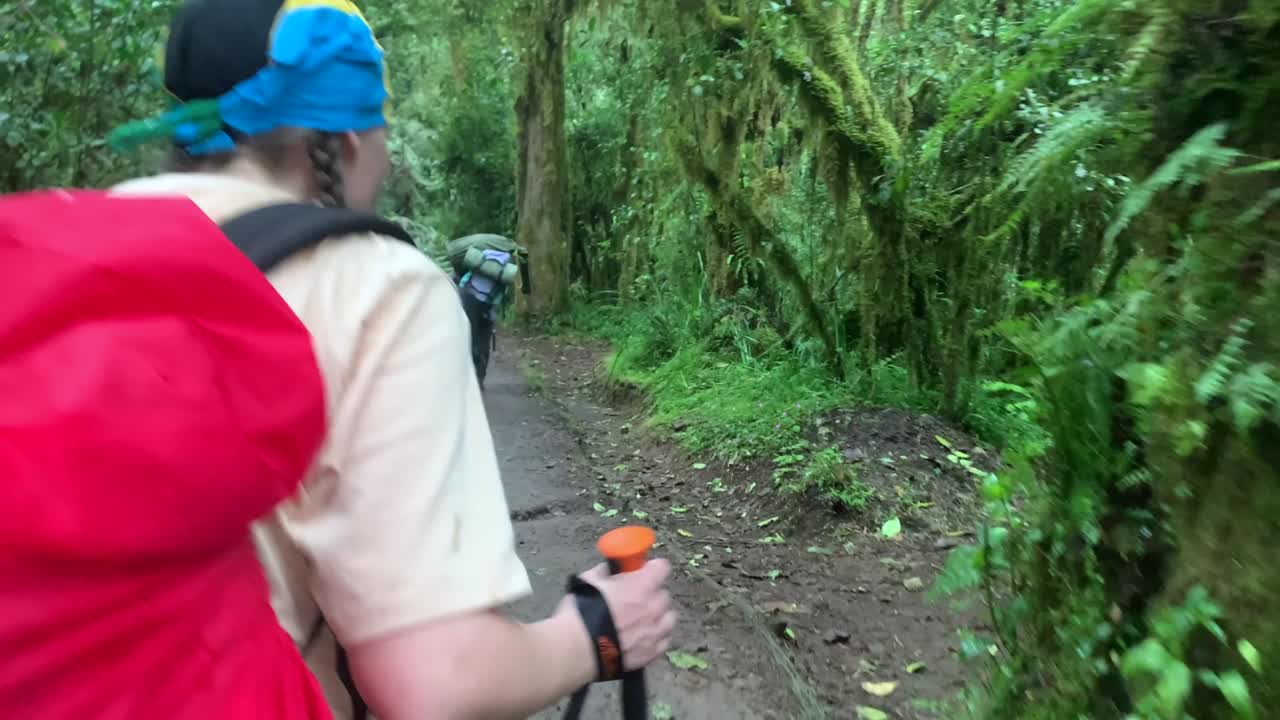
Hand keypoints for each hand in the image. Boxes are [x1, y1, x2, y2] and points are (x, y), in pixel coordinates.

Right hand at [559, 559, 676, 671]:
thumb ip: (606, 572)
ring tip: (641, 621)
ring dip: (658, 616)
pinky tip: (643, 638)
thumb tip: (611, 570)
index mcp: (642, 585)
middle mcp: (654, 607)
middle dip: (650, 594)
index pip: (662, 567)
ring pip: (669, 618)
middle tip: (634, 599)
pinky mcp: (652, 653)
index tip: (642, 572)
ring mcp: (655, 631)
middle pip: (663, 594)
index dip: (651, 568)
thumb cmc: (581, 611)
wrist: (576, 649)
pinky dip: (657, 637)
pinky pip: (664, 641)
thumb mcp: (589, 580)